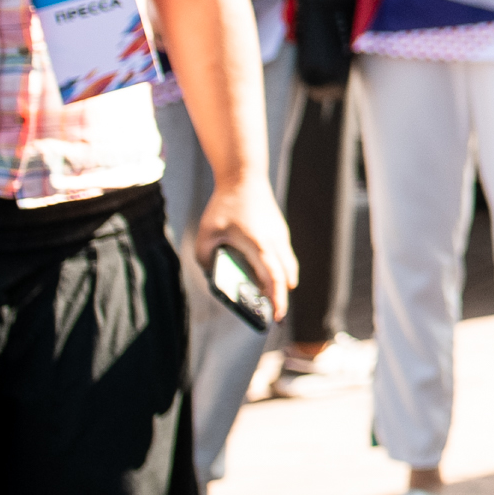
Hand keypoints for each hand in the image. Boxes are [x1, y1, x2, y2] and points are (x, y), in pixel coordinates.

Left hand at [191, 183, 296, 323]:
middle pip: (287, 275)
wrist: (244, 177)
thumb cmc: (224, 205)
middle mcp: (275, 242)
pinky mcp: (279, 230)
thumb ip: (205, 257)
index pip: (274, 278)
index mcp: (259, 245)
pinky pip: (283, 255)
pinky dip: (279, 268)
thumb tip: (211, 275)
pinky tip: (266, 273)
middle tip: (276, 314)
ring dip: (282, 281)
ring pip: (288, 265)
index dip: (277, 299)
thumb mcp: (206, 234)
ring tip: (269, 296)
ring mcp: (280, 235)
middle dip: (282, 295)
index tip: (278, 317)